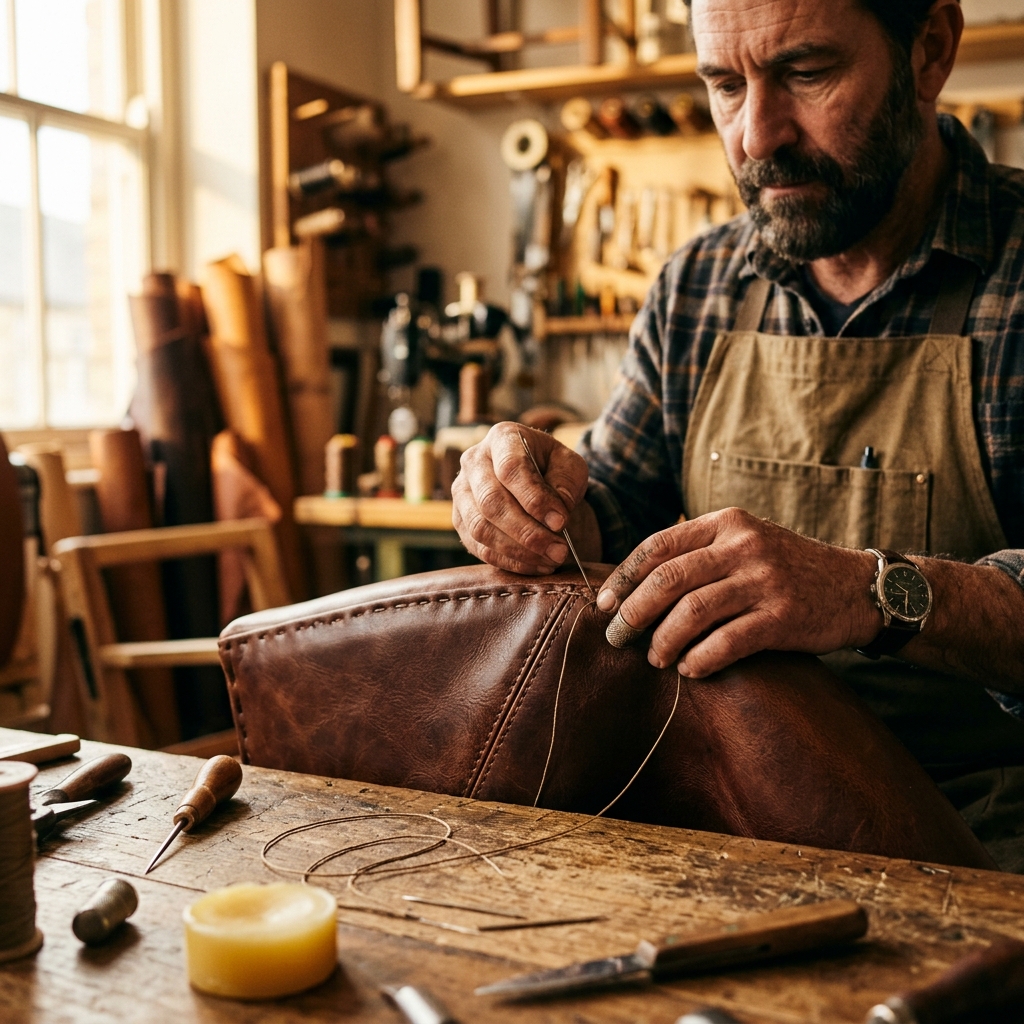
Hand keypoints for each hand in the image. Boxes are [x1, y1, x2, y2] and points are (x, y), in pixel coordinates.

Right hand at [452, 423, 589, 574]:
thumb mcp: (569, 465)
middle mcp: (473, 461)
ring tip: (552, 559)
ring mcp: (461, 492)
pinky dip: (510, 561)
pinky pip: (479, 548)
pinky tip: (536, 565)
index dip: (535, 499)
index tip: (561, 522)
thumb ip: (567, 483)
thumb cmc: (552, 468)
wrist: (533, 477)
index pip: (511, 468)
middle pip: (491, 502)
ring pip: (481, 529)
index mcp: (502, 438)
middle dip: (528, 532)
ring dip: (519, 551)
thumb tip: (557, 514)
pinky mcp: (460, 520)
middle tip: (560, 550)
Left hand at [596, 508, 882, 677]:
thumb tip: (634, 588)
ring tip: (655, 658)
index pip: (658, 545)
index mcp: (726, 523)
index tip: (603, 604)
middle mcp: (743, 546)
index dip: (624, 577)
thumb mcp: (745, 543)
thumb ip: (699, 555)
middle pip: (668, 579)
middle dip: (633, 612)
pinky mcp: (783, 617)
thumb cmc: (787, 568)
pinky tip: (690, 669)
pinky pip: (728, 642)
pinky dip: (701, 659)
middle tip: (616, 637)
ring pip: (693, 612)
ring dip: (664, 640)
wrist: (856, 587)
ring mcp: (764, 580)